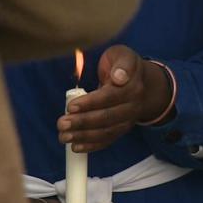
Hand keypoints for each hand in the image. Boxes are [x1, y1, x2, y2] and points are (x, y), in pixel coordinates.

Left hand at [57, 45, 172, 151]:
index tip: (71, 106)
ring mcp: (128, 120)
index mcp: (133, 86)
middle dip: (83, 122)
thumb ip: (122, 63)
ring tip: (63, 136)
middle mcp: (133, 106)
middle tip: (61, 123)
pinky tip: (75, 147)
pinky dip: (92, 146)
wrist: (140, 81)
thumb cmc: (122, 65)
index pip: (110, 97)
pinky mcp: (122, 129)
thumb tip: (119, 77)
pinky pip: (108, 140)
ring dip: (84, 136)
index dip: (90, 103)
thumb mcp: (123, 55)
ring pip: (107, 132)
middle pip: (107, 118)